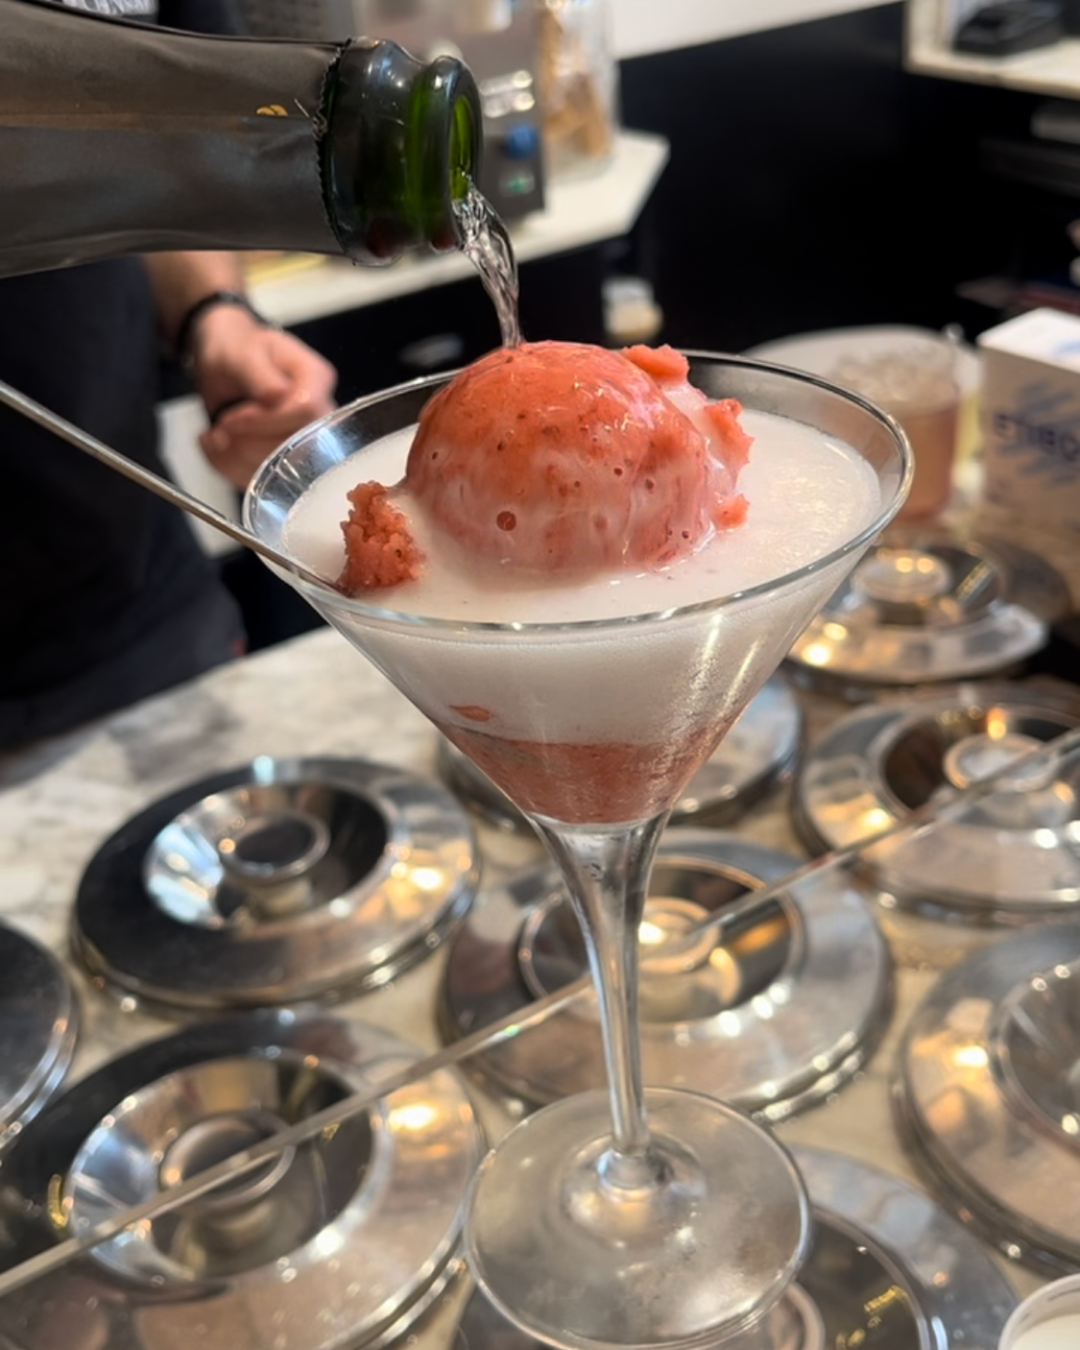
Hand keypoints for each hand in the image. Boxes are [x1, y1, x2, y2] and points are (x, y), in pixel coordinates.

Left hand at [190, 304, 337, 488]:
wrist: (224, 365)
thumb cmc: (237, 350)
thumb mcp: (242, 352)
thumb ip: (258, 372)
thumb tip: (278, 394)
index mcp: (316, 380)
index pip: (307, 411)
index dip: (268, 420)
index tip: (234, 417)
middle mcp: (317, 416)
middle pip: (296, 447)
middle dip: (247, 441)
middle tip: (221, 425)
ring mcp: (302, 443)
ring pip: (276, 471)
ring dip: (233, 456)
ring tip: (216, 432)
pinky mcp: (281, 463)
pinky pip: (257, 479)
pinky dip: (226, 466)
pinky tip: (217, 445)